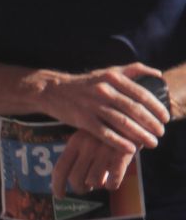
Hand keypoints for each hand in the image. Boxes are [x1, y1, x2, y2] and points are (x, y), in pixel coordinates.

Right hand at [39, 65, 168, 153]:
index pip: (141, 94)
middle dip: (151, 123)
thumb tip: (158, 74)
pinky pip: (105, 133)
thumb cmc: (85, 83)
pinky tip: (130, 149)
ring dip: (140, 135)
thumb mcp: (107, 72)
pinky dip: (119, 142)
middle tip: (161, 133)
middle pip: (134, 110)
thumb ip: (133, 70)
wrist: (53, 91)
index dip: (156, 108)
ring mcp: (92, 106)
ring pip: (122, 123)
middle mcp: (104, 91)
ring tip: (151, 143)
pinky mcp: (82, 120)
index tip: (165, 118)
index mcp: (113, 78)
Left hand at [52, 129, 138, 196]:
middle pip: (76, 179)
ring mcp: (105, 150)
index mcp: (75, 142)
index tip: (60, 196)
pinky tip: (113, 182)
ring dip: (97, 186)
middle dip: (80, 188)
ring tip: (102, 181)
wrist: (135, 116)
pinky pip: (113, 181)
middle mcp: (87, 146)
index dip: (57, 186)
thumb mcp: (88, 137)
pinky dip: (112, 185)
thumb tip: (72, 180)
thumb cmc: (109, 130)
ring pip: (93, 182)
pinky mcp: (123, 155)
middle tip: (87, 188)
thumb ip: (79, 155)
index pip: (60, 169)